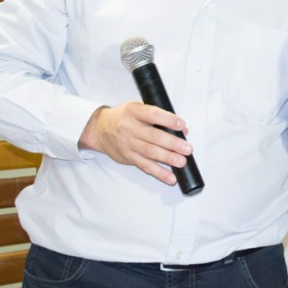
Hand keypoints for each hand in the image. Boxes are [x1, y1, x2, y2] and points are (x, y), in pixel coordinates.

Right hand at [78, 101, 192, 185]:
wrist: (99, 129)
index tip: (181, 125)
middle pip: (153, 137)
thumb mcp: (138, 109)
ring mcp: (128, 144)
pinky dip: (159, 173)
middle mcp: (130, 128)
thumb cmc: (124, 117)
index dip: (168, 120)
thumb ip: (160, 117)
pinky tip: (171, 177)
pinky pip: (145, 166)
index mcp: (134, 111)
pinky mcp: (128, 157)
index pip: (153, 115)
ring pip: (150, 153)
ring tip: (182, 162)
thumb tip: (183, 129)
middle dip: (172, 144)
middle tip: (187, 149)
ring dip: (168, 159)